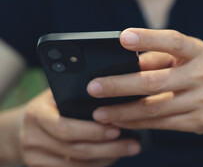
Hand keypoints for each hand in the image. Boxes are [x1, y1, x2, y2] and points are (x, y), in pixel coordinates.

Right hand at [18, 89, 140, 166]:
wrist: (20, 128)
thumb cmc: (48, 105)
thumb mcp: (56, 93)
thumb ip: (76, 93)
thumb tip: (112, 91)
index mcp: (37, 114)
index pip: (66, 127)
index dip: (93, 130)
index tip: (118, 127)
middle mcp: (34, 138)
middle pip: (75, 150)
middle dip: (108, 148)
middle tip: (134, 143)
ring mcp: (36, 158)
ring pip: (77, 165)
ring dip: (107, 158)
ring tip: (129, 149)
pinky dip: (97, 165)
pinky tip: (113, 156)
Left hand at [88, 28, 202, 136]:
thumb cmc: (201, 73)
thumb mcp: (186, 58)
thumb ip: (157, 58)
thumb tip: (122, 63)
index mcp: (198, 51)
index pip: (172, 41)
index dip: (148, 38)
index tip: (122, 38)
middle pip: (155, 81)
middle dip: (120, 85)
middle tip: (94, 87)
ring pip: (154, 108)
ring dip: (123, 111)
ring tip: (99, 112)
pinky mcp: (198, 122)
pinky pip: (161, 124)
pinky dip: (137, 123)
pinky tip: (120, 122)